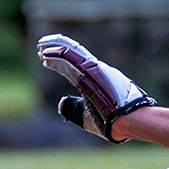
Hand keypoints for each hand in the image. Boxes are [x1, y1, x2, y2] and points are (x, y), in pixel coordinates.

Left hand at [37, 34, 154, 141]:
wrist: (128, 122)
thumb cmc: (110, 122)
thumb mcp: (85, 115)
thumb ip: (73, 108)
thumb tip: (61, 102)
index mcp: (94, 81)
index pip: (72, 67)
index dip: (57, 62)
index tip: (44, 60)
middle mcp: (94, 71)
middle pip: (71, 55)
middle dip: (55, 49)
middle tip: (41, 47)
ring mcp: (93, 69)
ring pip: (70, 52)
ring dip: (54, 48)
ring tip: (40, 45)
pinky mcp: (91, 71)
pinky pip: (71, 59)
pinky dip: (57, 55)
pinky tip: (44, 55)